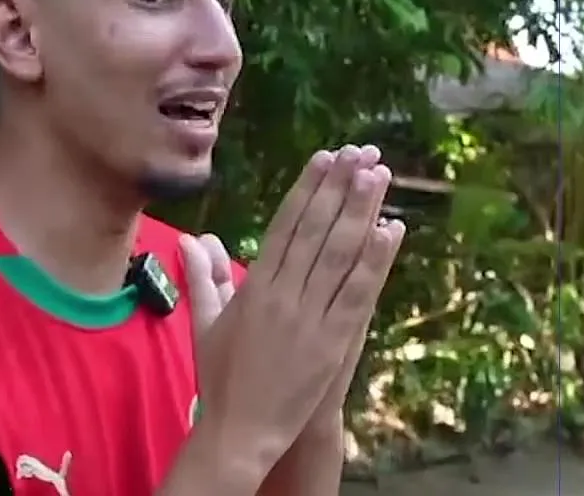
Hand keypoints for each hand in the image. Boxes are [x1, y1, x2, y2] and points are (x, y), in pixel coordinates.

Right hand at [189, 145, 401, 474]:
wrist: (240, 432)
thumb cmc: (221, 378)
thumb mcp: (205, 323)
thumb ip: (203, 277)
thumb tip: (193, 238)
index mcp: (254, 287)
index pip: (285, 226)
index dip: (307, 189)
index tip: (325, 157)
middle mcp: (282, 295)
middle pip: (315, 230)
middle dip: (338, 187)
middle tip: (359, 152)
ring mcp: (309, 319)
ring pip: (339, 255)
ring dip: (361, 211)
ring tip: (378, 174)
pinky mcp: (332, 343)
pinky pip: (357, 294)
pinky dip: (375, 261)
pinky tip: (391, 231)